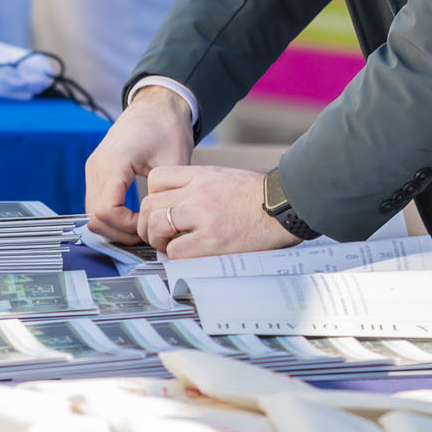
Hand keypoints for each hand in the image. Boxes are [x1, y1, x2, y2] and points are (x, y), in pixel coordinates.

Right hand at [84, 88, 193, 242]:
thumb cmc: (168, 126)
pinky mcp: (97, 169)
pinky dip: (112, 214)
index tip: (149, 226)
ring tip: (142, 226)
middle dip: (120, 232)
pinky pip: (96, 201)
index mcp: (114, 161)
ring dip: (114, 225)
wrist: (159, 104)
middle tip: (146, 234)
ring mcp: (94, 167)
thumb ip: (165, 196)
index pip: (107, 211)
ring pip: (92, 212)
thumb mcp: (173, 163)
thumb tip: (164, 226)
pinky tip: (134, 215)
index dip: (127, 227)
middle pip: (95, 216)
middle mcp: (97, 165)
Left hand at [138, 163, 298, 259]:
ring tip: (167, 246)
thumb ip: (199, 186)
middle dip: (147, 222)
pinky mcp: (212, 240)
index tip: (160, 210)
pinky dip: (174, 257)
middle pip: (149, 204)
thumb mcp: (224, 177)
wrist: (284, 205)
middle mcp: (197, 193)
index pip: (156, 179)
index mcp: (201, 175)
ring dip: (156, 240)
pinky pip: (175, 251)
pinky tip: (184, 256)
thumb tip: (179, 205)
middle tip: (157, 234)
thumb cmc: (258, 195)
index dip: (152, 197)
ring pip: (156, 225)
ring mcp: (203, 216)